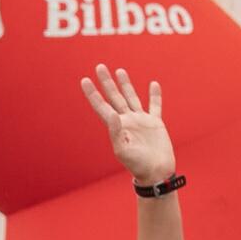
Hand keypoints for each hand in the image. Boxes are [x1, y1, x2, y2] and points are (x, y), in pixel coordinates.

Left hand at [81, 65, 175, 185]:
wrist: (156, 172)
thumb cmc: (138, 165)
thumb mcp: (123, 150)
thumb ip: (116, 132)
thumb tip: (111, 114)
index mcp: (117, 127)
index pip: (102, 106)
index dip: (93, 94)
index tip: (85, 80)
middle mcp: (127, 121)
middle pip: (114, 97)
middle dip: (106, 82)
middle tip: (99, 67)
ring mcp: (141, 121)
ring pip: (131, 97)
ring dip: (125, 84)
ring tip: (119, 71)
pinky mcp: (155, 123)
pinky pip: (155, 106)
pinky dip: (155, 95)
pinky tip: (153, 84)